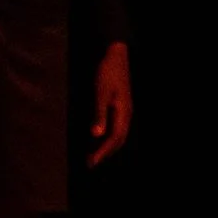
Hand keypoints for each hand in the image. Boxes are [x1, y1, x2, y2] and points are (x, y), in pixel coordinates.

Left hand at [89, 42, 133, 165]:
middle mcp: (126, 113)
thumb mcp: (101, 93)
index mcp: (123, 112)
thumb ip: (99, 114)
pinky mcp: (119, 105)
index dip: (103, 152)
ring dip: (107, 146)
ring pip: (119, 134)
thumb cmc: (107, 72)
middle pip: (119, 139)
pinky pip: (116, 126)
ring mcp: (124, 109)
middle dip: (105, 152)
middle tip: (90, 163)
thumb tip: (96, 135)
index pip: (114, 138)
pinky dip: (107, 136)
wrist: (115, 54)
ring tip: (94, 154)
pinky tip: (98, 137)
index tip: (91, 162)